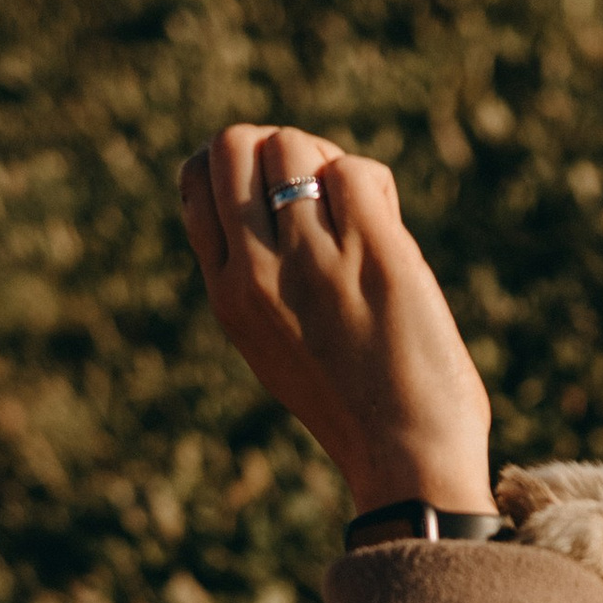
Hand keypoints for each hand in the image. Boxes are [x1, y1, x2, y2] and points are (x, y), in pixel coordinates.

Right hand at [176, 125, 493, 518]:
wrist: (405, 458)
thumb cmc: (353, 409)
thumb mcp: (275, 344)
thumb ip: (260, 280)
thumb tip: (279, 197)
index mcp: (226, 294)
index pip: (197, 181)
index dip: (239, 165)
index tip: (276, 193)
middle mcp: (255, 271)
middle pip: (236, 143)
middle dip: (280, 148)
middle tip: (319, 193)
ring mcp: (311, 258)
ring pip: (294, 145)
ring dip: (330, 162)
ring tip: (358, 214)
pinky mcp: (371, 250)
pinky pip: (355, 170)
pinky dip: (376, 188)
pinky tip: (389, 234)